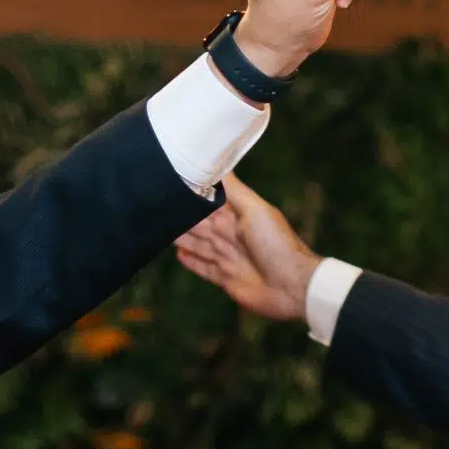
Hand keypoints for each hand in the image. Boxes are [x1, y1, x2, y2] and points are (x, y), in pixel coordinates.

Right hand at [175, 175, 317, 323]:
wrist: (291, 285)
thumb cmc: (276, 244)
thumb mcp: (254, 209)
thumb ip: (234, 190)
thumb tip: (219, 163)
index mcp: (237, 215)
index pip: (209, 201)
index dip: (193, 195)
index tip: (173, 184)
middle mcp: (230, 234)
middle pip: (199, 223)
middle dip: (181, 216)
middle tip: (157, 207)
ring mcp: (228, 257)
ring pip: (198, 244)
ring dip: (181, 237)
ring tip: (161, 227)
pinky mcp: (226, 278)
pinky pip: (204, 268)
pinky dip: (191, 262)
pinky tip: (178, 255)